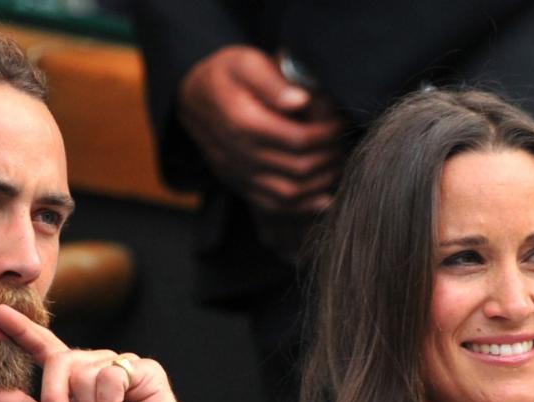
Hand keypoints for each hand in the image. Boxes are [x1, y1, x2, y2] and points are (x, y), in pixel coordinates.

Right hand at [178, 45, 344, 212]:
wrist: (190, 96)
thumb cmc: (224, 73)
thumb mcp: (246, 62)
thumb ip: (272, 81)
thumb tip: (301, 100)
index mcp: (242, 122)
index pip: (297, 139)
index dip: (326, 133)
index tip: (340, 122)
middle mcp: (237, 154)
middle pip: (297, 168)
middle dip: (328, 158)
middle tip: (344, 143)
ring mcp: (236, 173)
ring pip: (287, 194)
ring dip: (319, 184)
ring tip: (337, 166)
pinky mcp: (237, 184)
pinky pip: (272, 206)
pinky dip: (301, 206)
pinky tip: (322, 197)